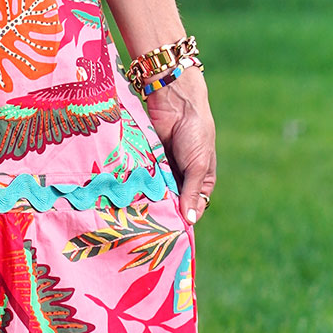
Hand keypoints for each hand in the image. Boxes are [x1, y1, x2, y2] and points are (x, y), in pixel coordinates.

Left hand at [144, 67, 215, 226]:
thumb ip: (192, 192)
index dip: (183, 218)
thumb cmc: (195, 133)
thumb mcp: (198, 165)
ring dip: (149, 198)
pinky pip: (145, 177)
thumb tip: (191, 221)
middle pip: (173, 201)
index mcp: (202, 181)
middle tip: (148, 226)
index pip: (193, 207)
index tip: (170, 231)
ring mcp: (165, 168)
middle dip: (163, 210)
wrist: (176, 102)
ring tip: (137, 214)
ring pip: (157, 191)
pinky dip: (140, 184)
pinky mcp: (150, 159)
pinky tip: (130, 196)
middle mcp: (184, 177)